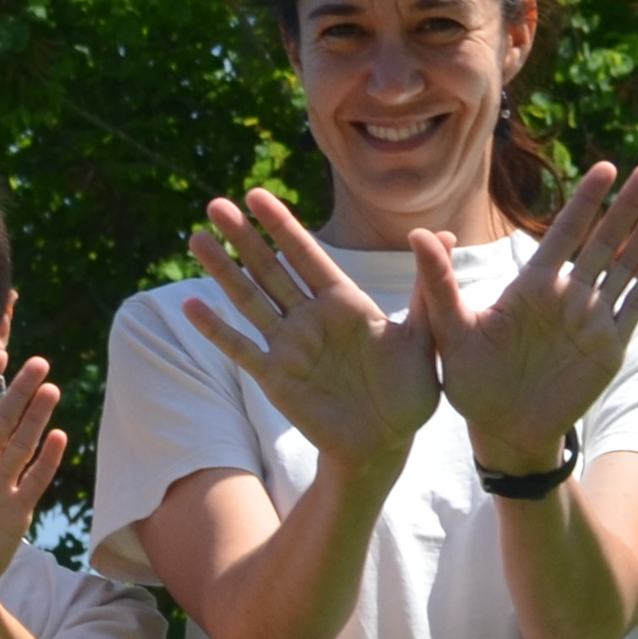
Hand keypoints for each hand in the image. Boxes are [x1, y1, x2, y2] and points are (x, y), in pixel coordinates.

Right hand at [176, 189, 439, 477]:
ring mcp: (289, 346)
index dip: (281, 226)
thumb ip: (428, 288)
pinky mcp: (276, 378)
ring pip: (249, 300)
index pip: (307, 255)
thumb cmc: (409, 392)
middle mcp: (311, 318)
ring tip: (196, 240)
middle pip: (270, 269)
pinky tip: (191, 306)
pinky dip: (216, 329)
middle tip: (215, 205)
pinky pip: (241, 349)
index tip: (256, 195)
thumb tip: (446, 234)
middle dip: (243, 238)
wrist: (386, 443)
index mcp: (344, 302)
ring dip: (222, 272)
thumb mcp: (424, 337)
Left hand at [412, 162, 637, 475]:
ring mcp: (590, 319)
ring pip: (625, 267)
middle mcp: (566, 295)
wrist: (502, 430)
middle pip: (602, 240)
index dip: (586, 202)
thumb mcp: (450, 330)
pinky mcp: (607, 347)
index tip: (605, 168)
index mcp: (531, 285)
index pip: (564, 233)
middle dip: (627, 207)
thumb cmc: (471, 381)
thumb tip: (418, 234)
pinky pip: (632, 307)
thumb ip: (438, 282)